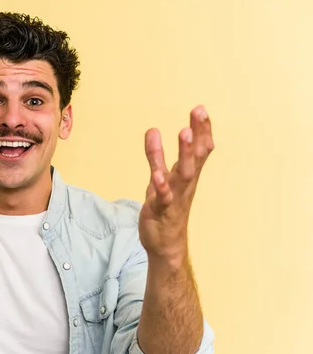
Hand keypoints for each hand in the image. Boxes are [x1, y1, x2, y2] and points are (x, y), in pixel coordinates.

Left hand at [138, 105, 214, 263]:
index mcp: (188, 175)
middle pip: (195, 156)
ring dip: (184, 153)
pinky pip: (164, 198)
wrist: (165, 245)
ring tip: (184, 133)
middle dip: (197, 134)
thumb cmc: (166, 208)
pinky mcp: (162, 211)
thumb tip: (153, 130)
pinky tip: (157, 176)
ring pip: (183, 174)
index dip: (201, 130)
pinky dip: (161, 187)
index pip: (199, 150)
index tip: (200, 109)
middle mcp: (186, 184)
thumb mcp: (160, 178)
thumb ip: (156, 155)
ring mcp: (176, 197)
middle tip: (198, 112)